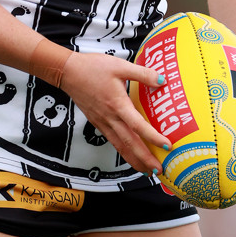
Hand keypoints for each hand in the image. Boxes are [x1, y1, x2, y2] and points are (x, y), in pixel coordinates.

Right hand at [60, 51, 170, 174]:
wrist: (68, 72)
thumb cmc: (93, 67)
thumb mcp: (120, 66)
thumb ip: (142, 74)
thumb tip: (162, 80)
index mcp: (117, 104)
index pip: (138, 126)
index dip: (153, 137)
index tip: (167, 146)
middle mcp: (110, 118)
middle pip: (129, 144)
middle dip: (145, 159)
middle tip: (159, 170)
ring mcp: (102, 122)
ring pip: (120, 146)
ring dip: (135, 160)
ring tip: (147, 170)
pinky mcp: (97, 123)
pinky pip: (113, 141)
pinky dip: (123, 151)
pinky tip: (130, 154)